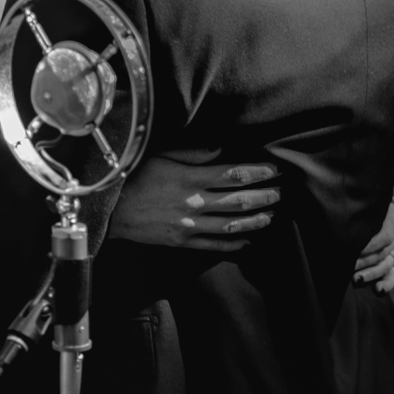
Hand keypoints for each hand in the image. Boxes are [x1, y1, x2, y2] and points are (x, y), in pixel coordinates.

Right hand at [107, 147, 280, 252]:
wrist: (111, 210)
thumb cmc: (135, 177)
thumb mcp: (161, 156)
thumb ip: (193, 154)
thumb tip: (220, 148)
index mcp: (191, 178)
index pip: (234, 174)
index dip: (258, 172)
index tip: (275, 169)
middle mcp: (195, 202)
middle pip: (239, 200)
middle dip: (264, 196)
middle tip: (282, 192)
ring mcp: (190, 224)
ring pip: (232, 225)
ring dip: (255, 220)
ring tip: (272, 215)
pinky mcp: (183, 241)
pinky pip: (214, 245)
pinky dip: (234, 244)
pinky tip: (248, 241)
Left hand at [354, 200, 393, 293]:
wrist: (362, 209)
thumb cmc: (360, 206)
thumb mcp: (366, 204)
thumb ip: (369, 207)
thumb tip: (368, 206)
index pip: (384, 236)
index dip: (368, 245)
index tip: (352, 249)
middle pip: (382, 252)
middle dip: (363, 260)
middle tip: (347, 265)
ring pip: (385, 265)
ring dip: (370, 273)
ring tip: (356, 279)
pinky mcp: (391, 262)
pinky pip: (391, 275)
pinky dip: (386, 284)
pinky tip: (378, 289)